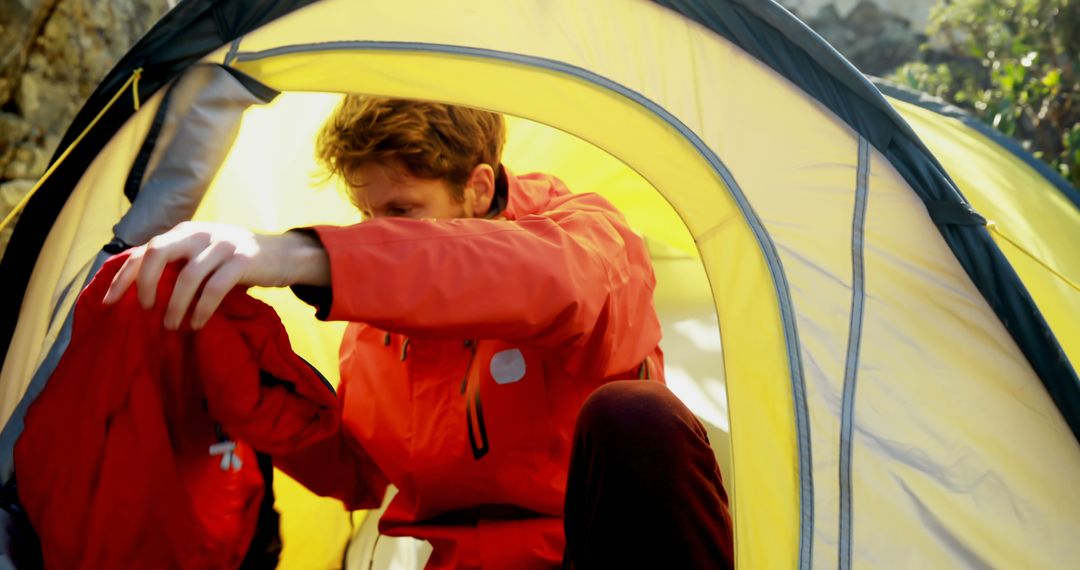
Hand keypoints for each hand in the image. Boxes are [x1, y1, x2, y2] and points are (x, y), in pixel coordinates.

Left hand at [102, 222, 328, 329]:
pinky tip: (197, 324)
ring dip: (175, 306)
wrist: (286, 254)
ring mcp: (222, 245)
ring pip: (187, 277)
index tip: (108, 303)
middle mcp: (200, 233)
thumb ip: (181, 264)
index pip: (145, 250)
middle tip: (146, 310)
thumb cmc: (239, 261)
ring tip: (172, 327)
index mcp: (186, 232)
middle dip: (144, 285)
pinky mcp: (242, 261)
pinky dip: (202, 309)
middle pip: (158, 253)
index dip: (124, 277)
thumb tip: (143, 293)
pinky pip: (214, 288)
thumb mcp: (206, 255)